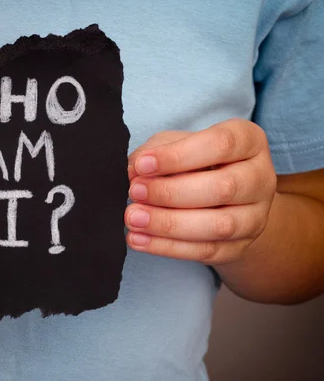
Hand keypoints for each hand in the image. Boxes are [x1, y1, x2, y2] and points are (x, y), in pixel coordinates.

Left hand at [124, 118, 276, 264]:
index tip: (142, 164)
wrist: (221, 200)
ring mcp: (255, 216)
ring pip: (218, 225)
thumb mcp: (175, 144)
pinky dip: (167, 247)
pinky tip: (139, 239)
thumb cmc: (192, 162)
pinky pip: (206, 251)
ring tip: (133, 218)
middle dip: (171, 192)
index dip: (178, 156)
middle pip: (223, 187)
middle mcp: (260, 178)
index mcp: (248, 141)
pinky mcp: (240, 246)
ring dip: (169, 224)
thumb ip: (154, 152)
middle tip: (135, 192)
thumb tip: (134, 171)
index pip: (221, 144)